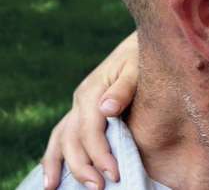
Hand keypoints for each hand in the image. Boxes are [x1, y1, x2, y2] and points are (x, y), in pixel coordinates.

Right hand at [41, 32, 139, 189]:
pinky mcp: (83, 110)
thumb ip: (124, 87)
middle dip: (83, 167)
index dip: (100, 154)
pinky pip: (63, 135)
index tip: (115, 173)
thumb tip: (107, 108)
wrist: (140, 44)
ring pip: (61, 139)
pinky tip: (53, 175)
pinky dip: (55, 155)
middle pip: (73, 139)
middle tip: (98, 188)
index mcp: (93, 91)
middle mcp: (81, 100)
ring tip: (54, 189)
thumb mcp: (137, 66)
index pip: (91, 130)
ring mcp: (79, 106)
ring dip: (60, 165)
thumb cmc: (143, 56)